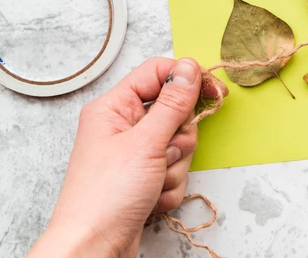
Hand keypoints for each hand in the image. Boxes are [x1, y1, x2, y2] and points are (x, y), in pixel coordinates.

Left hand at [27, 58, 202, 257]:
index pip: (158, 73)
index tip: (214, 92)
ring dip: (175, 167)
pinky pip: (174, 171)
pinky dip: (169, 187)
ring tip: (153, 182)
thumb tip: (189, 68)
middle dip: (179, 138)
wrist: (93, 247)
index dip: (187, 80)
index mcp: (114, 108)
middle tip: (165, 153)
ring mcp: (134, 154)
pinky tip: (151, 199)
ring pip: (179, 145)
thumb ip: (172, 103)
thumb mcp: (146, 142)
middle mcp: (123, 127)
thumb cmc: (106, 195)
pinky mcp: (144, 178)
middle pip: (174, 112)